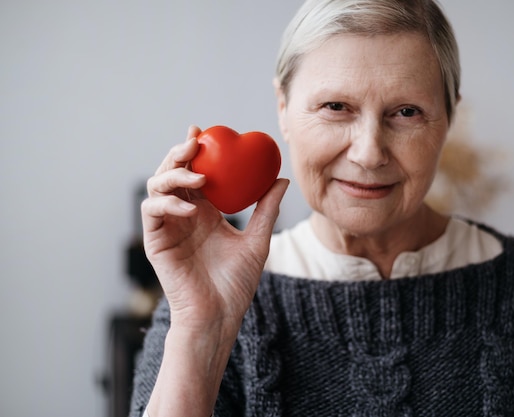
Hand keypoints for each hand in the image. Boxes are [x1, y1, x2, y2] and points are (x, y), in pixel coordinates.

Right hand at [141, 125, 288, 333]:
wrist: (220, 315)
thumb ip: (266, 210)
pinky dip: (167, 204)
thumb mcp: (257, 241)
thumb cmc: (237, 283)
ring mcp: (167, 227)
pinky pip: (152, 212)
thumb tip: (282, 179)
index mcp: (204, 212)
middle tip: (195, 143)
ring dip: (173, 176)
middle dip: (178, 154)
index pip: (194, 173)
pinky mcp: (155, 242)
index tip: (204, 132)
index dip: (194, 151)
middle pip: (172, 173)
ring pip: (156, 187)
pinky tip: (189, 208)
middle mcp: (183, 215)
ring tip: (199, 179)